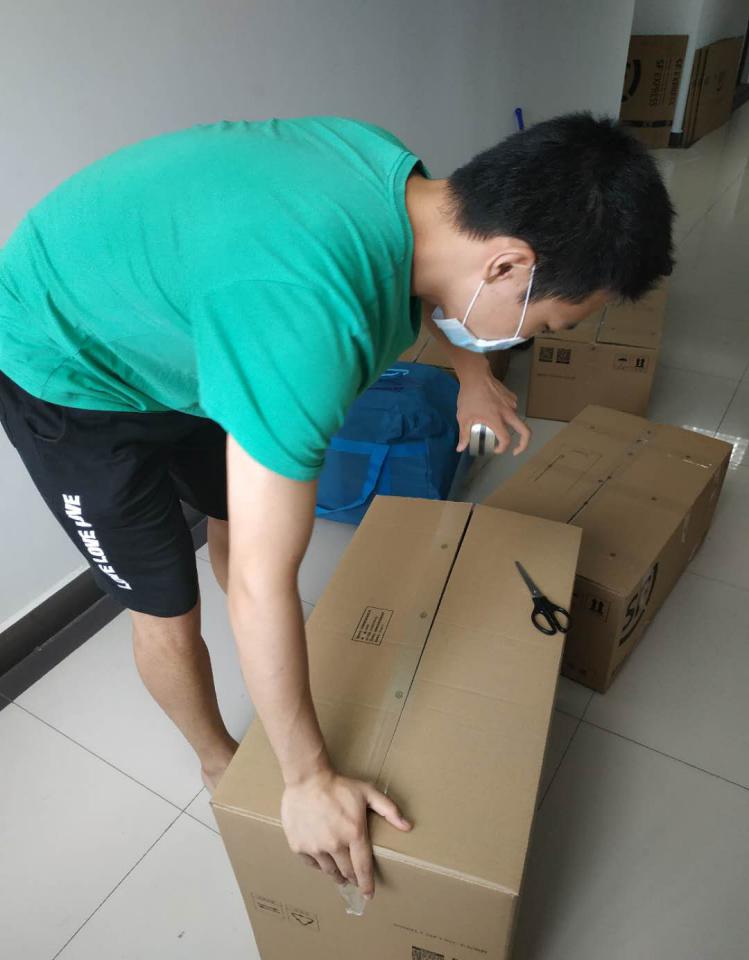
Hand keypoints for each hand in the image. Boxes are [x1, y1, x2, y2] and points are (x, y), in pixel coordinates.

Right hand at [281, 768, 411, 899]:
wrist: (307, 779)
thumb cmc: (339, 786)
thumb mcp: (368, 792)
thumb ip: (389, 809)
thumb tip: (407, 826)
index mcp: (354, 834)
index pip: (363, 868)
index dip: (367, 884)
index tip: (369, 894)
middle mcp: (335, 845)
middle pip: (346, 872)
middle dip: (352, 878)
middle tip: (353, 878)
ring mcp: (315, 847)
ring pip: (329, 871)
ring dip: (336, 874)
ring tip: (339, 872)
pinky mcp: (299, 846)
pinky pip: (311, 863)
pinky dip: (318, 864)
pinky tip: (321, 857)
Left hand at [456, 371, 530, 455]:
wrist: (476, 375)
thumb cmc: (469, 396)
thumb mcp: (463, 417)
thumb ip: (464, 434)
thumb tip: (460, 449)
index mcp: (497, 419)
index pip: (506, 439)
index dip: (502, 448)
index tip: (495, 450)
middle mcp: (508, 413)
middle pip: (525, 431)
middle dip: (523, 444)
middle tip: (516, 450)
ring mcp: (512, 404)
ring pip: (515, 419)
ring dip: (508, 425)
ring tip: (494, 422)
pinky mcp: (512, 396)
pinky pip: (512, 409)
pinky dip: (506, 413)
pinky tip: (494, 410)